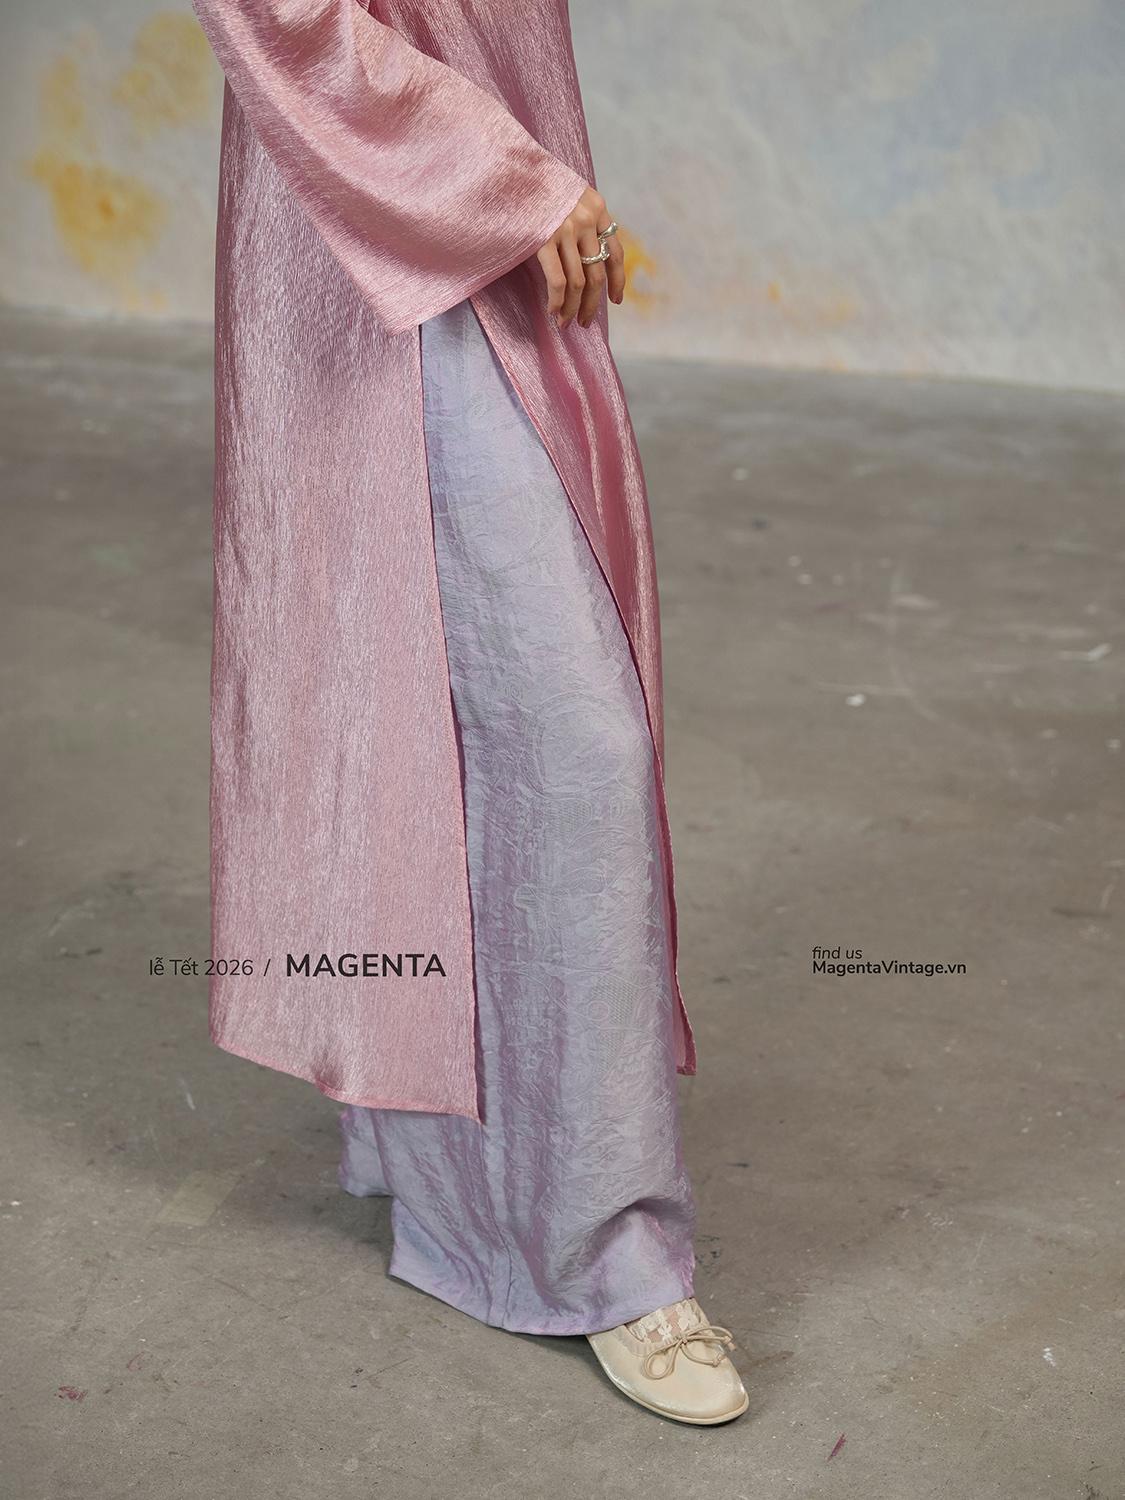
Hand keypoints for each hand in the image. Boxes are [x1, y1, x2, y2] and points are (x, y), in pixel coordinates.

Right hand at [536, 185, 625, 329]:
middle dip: (591, 304)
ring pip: (578, 282)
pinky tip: (553, 311)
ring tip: (565, 323)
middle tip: (584, 322)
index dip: (618, 280)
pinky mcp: (544, 238)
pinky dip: (557, 301)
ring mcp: (566, 228)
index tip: (615, 301)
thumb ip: (580, 218)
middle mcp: (586, 219)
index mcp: (597, 207)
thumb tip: (584, 258)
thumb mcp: (567, 193)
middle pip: (597, 274)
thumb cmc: (533, 184)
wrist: (508, 166)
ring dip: (572, 309)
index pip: (616, 252)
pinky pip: (557, 281)